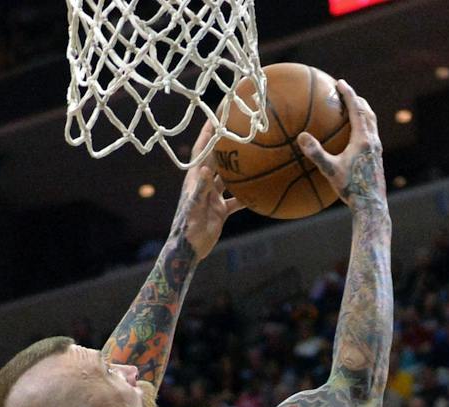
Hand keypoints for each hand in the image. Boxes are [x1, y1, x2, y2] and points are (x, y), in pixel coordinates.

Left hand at [179, 118, 244, 252]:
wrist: (189, 250)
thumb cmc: (187, 229)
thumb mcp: (194, 208)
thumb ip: (201, 189)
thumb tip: (206, 169)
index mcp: (195, 179)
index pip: (202, 150)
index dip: (207, 132)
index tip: (216, 114)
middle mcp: (204, 184)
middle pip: (217, 158)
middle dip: (226, 143)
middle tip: (239, 126)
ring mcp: (213, 196)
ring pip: (228, 177)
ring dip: (239, 167)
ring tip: (254, 152)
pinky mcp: (220, 209)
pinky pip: (236, 199)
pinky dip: (247, 195)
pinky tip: (260, 189)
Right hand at [296, 80, 382, 205]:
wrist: (371, 205)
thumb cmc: (351, 189)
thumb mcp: (330, 171)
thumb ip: (316, 153)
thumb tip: (301, 136)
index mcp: (363, 139)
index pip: (357, 108)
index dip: (348, 93)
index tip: (340, 83)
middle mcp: (373, 141)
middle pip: (367, 111)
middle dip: (357, 99)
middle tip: (346, 92)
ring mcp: (377, 150)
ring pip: (371, 122)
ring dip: (362, 111)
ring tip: (352, 109)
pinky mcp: (377, 158)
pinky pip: (371, 134)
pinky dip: (363, 126)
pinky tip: (354, 136)